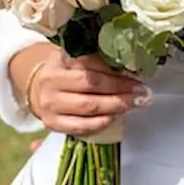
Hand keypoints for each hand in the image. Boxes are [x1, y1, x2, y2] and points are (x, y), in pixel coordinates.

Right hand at [25, 50, 149, 136]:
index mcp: (60, 59)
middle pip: (92, 84)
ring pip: (89, 106)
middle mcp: (52, 80)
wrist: (41, 90)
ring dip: (117, 105)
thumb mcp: (79, 59)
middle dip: (121, 88)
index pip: (91, 62)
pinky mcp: (52, 123)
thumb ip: (101, 60)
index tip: (137, 72)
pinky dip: (103, 121)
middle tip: (142, 90)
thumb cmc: (68, 72)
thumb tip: (134, 66)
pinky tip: (117, 115)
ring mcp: (50, 104)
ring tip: (135, 102)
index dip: (116, 68)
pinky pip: (82, 126)